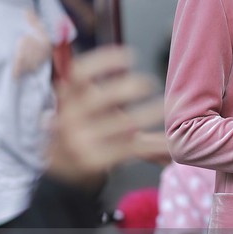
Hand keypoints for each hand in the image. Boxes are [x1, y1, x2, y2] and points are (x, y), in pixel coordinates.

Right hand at [47, 46, 162, 185]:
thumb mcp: (78, 110)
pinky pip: (133, 149)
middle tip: (150, 83)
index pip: (79, 74)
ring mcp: (82, 142)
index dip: (103, 61)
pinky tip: (172, 144)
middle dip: (130, 87)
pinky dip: (156, 146)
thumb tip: (116, 62)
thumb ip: (95, 90)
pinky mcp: (96, 161)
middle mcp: (70, 120)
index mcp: (67, 100)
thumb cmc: (79, 134)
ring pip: (124, 125)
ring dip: (152, 113)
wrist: (60, 177)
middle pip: (103, 98)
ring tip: (171, 106)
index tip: (130, 56)